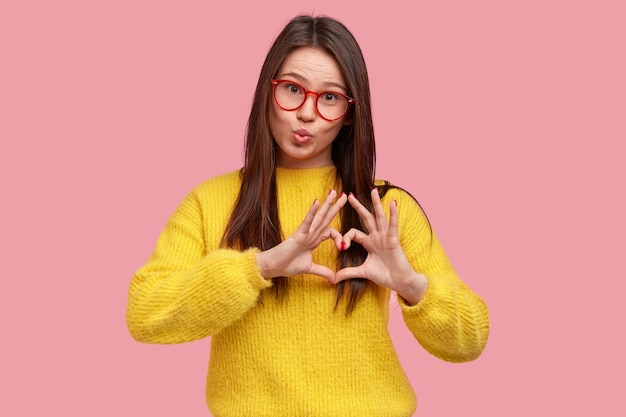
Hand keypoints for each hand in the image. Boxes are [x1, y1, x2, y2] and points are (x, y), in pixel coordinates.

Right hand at [255, 190, 346, 281]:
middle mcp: (311, 233)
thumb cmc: (288, 265)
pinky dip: (312, 212)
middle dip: (336, 206)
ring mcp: (305, 233)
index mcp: (314, 240)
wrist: (274, 267)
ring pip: (319, 216)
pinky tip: (317, 202)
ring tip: (334, 192)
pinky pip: (307, 222)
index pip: (330, 232)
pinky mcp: (298, 235)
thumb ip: (323, 271)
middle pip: (326, 218)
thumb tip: (334, 279)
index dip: (339, 237)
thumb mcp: (310, 268)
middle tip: (345, 195)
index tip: (343, 247)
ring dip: (327, 204)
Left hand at [332, 189, 427, 304]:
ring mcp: (385, 237)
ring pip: (379, 217)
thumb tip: (334, 278)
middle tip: (348, 195)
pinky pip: (393, 226)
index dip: (346, 237)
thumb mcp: (363, 272)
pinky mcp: (393, 241)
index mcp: (369, 243)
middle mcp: (377, 237)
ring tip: (373, 191)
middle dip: (357, 206)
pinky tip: (393, 204)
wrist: (399, 283)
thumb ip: (348, 272)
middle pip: (366, 218)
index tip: (341, 246)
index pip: (354, 233)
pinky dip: (393, 215)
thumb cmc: (384, 276)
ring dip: (376, 204)